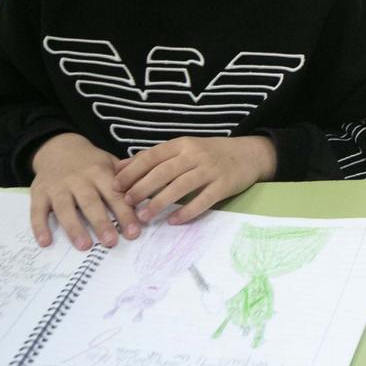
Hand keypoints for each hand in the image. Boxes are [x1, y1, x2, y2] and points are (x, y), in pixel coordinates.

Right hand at [29, 133, 132, 249]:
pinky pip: (37, 211)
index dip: (124, 213)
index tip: (134, 232)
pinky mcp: (38, 193)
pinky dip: (39, 227)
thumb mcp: (109, 163)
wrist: (58, 147)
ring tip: (84, 246)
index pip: (114, 194)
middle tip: (111, 242)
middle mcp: (78, 179)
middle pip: (90, 202)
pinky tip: (45, 242)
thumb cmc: (90, 162)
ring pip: (64, 208)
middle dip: (101, 222)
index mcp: (99, 172)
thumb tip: (150, 196)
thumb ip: (127, 179)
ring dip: (74, 227)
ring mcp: (57, 187)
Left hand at [112, 135, 276, 225]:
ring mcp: (211, 169)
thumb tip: (118, 168)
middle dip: (143, 188)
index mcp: (182, 144)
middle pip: (164, 171)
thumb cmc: (209, 153)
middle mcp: (195, 155)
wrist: (249, 154)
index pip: (152, 156)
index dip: (133, 171)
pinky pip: (203, 200)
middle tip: (127, 204)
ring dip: (160, 202)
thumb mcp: (182, 149)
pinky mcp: (224, 185)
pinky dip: (187, 211)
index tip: (116, 186)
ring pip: (181, 186)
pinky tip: (174, 220)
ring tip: (145, 216)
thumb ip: (152, 158)